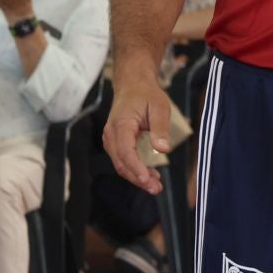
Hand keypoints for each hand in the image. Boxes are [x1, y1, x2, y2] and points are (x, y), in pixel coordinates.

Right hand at [101, 67, 170, 195]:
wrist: (132, 84)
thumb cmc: (146, 94)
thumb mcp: (159, 107)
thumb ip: (160, 128)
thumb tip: (162, 149)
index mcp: (121, 124)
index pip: (126, 151)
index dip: (136, 168)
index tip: (147, 179)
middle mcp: (111, 133)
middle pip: (121, 162)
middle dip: (138, 178)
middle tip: (156, 188)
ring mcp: (110, 139)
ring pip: (121, 164)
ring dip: (136, 177)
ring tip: (155, 185)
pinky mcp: (115, 142)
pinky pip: (122, 160)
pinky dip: (134, 170)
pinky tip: (149, 175)